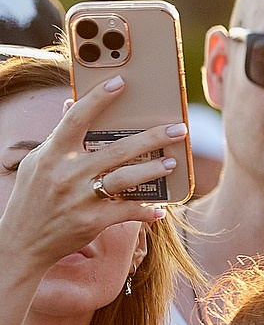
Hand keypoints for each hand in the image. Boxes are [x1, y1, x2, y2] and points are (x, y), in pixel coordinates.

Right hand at [0, 80, 183, 274]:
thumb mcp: (37, 164)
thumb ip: (57, 137)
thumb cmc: (32, 198)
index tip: (121, 82)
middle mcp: (66, 173)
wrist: (21, 242)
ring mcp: (80, 198)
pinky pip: (127, 212)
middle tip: (180, 128)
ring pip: (126, 179)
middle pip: (116, 149)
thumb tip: (68, 103)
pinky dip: (146, 210)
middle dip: (152, 138)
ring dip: (153, 170)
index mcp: (51, 154)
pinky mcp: (91, 221)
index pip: (76, 118)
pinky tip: (160, 209)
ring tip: (173, 162)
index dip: (99, 98)